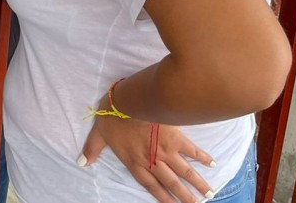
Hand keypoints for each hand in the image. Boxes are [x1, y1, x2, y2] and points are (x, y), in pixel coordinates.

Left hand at [82, 114, 215, 202]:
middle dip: (185, 196)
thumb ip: (91, 150)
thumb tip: (82, 162)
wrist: (129, 102)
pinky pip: (192, 150)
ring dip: (198, 183)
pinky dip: (203, 157)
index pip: (151, 185)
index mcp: (135, 162)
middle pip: (172, 183)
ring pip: (185, 171)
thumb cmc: (112, 117)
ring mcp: (166, 150)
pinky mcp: (176, 137)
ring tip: (210, 193)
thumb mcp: (98, 135)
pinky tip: (212, 164)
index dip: (163, 197)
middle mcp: (153, 161)